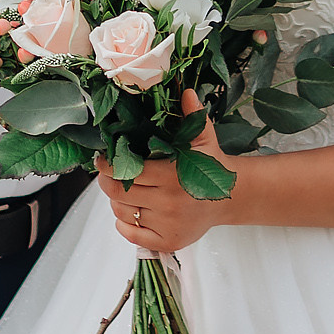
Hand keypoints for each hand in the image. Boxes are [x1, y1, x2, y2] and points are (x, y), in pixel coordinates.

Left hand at [97, 92, 233, 254]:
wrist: (230, 198)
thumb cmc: (211, 165)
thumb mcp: (204, 139)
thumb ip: (194, 116)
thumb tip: (187, 92)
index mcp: (173, 175)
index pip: (128, 171)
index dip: (108, 165)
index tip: (103, 159)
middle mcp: (170, 202)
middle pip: (119, 192)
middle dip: (106, 181)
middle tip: (107, 173)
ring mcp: (168, 224)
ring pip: (123, 212)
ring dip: (116, 201)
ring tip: (122, 190)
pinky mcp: (168, 242)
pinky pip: (132, 235)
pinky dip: (124, 224)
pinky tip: (130, 212)